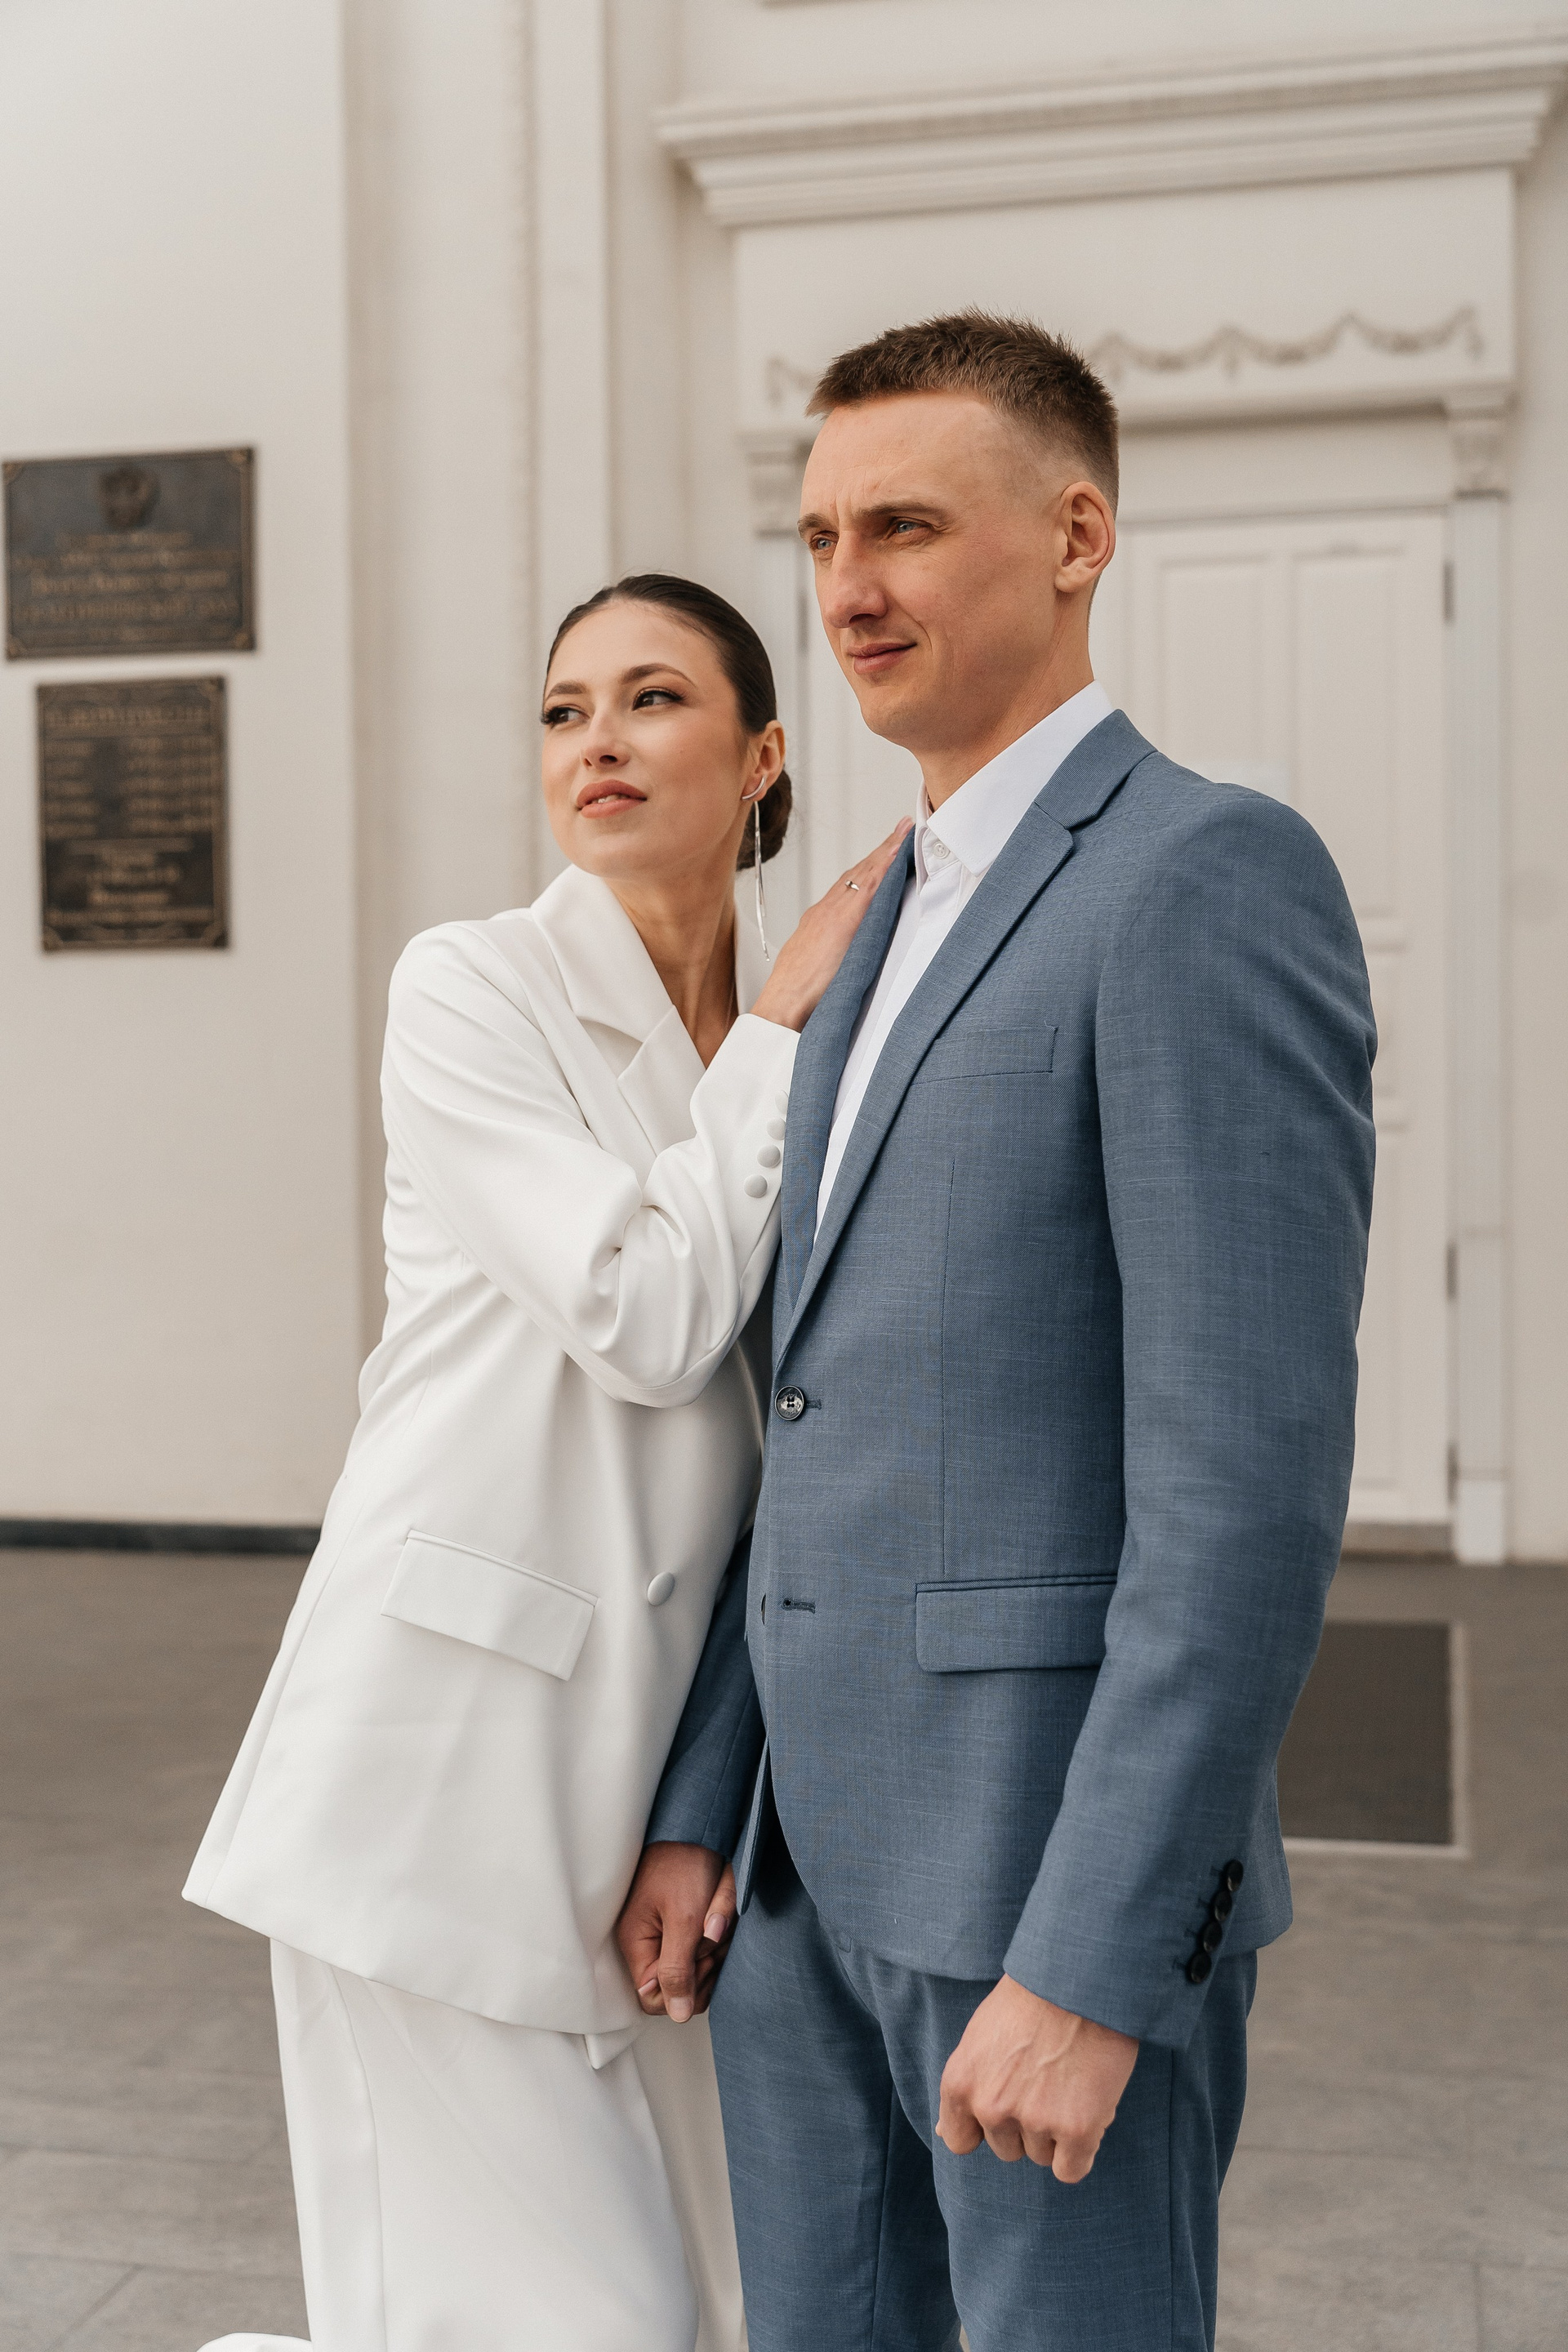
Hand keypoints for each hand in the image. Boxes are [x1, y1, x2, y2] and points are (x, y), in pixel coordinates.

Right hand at [615, 1842, 736, 2022]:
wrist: (697, 1825)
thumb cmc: (684, 1863)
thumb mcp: (684, 1918)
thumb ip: (677, 1969)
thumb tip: (678, 2014)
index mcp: (636, 1944)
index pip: (654, 1999)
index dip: (684, 1988)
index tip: (701, 1959)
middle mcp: (646, 1944)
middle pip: (680, 1985)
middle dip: (704, 1963)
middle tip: (715, 1932)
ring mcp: (664, 1935)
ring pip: (696, 1966)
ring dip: (716, 1946)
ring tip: (719, 1916)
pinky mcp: (682, 1926)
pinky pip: (704, 1948)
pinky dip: (719, 1933)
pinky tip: (722, 1914)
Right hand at [751, 818, 911, 1032]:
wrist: (784, 1003)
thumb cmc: (799, 993)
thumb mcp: (820, 969)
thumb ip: (835, 956)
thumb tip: (850, 957)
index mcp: (820, 922)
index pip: (848, 887)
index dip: (867, 868)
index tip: (883, 854)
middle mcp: (825, 911)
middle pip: (856, 874)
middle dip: (879, 852)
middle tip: (900, 831)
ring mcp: (833, 912)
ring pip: (863, 874)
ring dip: (885, 852)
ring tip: (904, 833)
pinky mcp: (843, 920)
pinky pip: (867, 886)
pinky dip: (882, 866)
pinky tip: (896, 854)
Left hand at [936, 1975, 1137, 2183]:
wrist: (1081, 1977)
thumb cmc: (1030, 1999)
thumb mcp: (980, 2037)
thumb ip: (966, 2085)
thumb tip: (944, 2134)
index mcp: (960, 2083)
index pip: (960, 2140)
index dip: (984, 2126)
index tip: (1006, 2104)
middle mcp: (991, 2107)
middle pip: (1006, 2149)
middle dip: (1025, 2125)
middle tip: (1045, 2080)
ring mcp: (1034, 2120)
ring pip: (1041, 2156)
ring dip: (1056, 2132)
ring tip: (1068, 2081)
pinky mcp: (1077, 2130)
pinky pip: (1071, 2169)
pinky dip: (1081, 2148)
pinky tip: (1088, 2109)